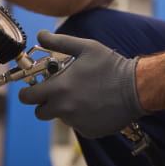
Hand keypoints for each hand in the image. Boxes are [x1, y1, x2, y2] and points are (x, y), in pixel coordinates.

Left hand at [18, 31, 146, 137]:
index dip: (28, 93)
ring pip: (61, 117)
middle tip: (58, 92)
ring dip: (66, 109)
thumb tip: (41, 34)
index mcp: (59, 89)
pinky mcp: (89, 131)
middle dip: (45, 103)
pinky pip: (77, 125)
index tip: (33, 89)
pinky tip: (94, 105)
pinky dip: (82, 117)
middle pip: (41, 112)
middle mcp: (65, 108)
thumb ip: (59, 42)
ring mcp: (76, 122)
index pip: (28, 98)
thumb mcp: (85, 47)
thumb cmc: (110, 66)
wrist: (136, 88)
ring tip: (83, 95)